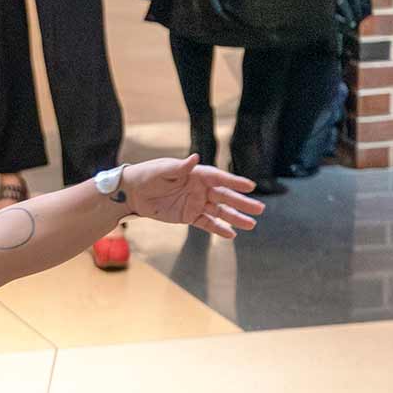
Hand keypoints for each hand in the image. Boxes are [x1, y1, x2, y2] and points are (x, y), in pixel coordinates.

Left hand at [120, 155, 264, 238]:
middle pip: (225, 197)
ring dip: (235, 218)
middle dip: (242, 203)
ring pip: (220, 212)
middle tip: (260, 209)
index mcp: (197, 174)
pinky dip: (219, 229)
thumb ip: (181, 167)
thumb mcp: (163, 170)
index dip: (235, 182)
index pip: (220, 178)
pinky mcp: (188, 216)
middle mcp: (200, 189)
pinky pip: (207, 224)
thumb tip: (195, 157)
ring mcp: (196, 203)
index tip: (250, 186)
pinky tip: (232, 234)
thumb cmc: (148, 175)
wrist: (133, 192)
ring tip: (251, 225)